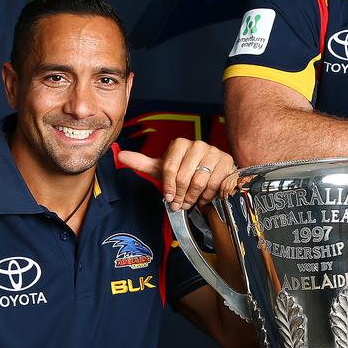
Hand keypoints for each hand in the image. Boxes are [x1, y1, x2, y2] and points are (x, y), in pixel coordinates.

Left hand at [117, 138, 235, 210]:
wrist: (212, 176)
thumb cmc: (185, 173)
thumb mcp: (163, 170)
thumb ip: (142, 163)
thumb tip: (120, 155)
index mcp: (180, 144)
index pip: (168, 167)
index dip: (168, 186)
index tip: (169, 198)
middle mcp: (198, 144)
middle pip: (184, 176)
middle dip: (181, 195)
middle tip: (181, 204)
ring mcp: (214, 152)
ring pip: (199, 181)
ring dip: (194, 196)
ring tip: (192, 201)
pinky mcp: (227, 162)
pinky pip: (215, 183)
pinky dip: (208, 195)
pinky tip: (205, 197)